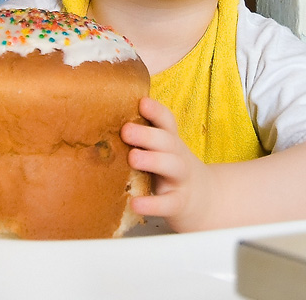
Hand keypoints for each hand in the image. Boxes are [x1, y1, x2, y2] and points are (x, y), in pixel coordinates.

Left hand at [121, 96, 211, 232]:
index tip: (142, 102)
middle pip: (168, 141)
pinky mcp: (179, 203)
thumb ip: (141, 139)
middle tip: (126, 130)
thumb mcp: (161, 150)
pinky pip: (168, 203)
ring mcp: (180, 179)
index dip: (156, 111)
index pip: (167, 121)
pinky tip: (135, 203)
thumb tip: (101, 124)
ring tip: (132, 158)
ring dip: (152, 160)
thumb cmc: (169, 170)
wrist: (203, 200)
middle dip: (147, 135)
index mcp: (170, 140)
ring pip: (172, 166)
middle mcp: (177, 156)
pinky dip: (152, 204)